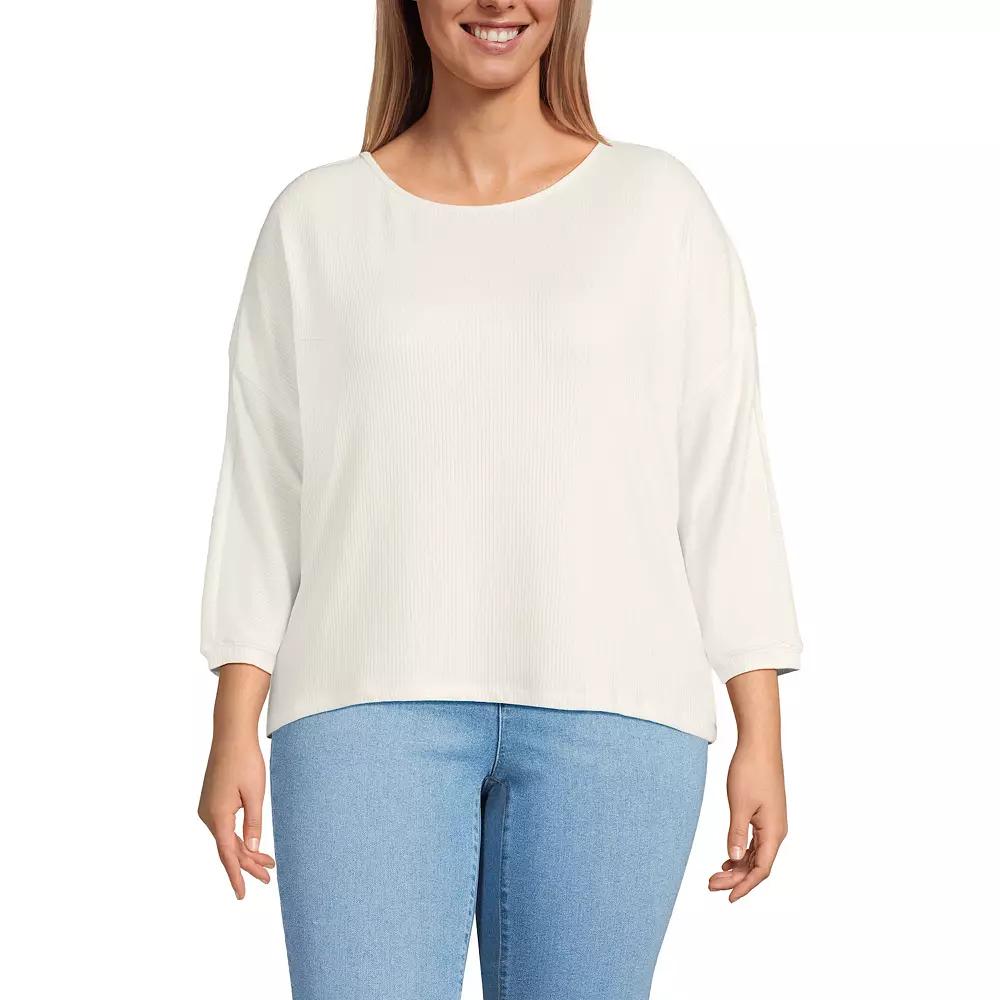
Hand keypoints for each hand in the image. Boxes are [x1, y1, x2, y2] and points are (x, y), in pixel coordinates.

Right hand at [198, 732, 275, 898]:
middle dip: (248, 864)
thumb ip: (254, 822)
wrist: (231, 736)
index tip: (242, 894)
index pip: (227, 854)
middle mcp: (208, 815)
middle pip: (228, 848)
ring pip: (227, 838)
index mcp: (218, 816)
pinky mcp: (212, 802)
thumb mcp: (255, 794)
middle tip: (269, 877)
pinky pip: (225, 827)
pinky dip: (239, 837)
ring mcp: (208, 809)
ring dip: (246, 851)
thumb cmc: (245, 761)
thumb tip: (252, 848)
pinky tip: (252, 844)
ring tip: (268, 864)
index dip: (236, 875)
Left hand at [708, 739, 787, 901]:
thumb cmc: (750, 771)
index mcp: (774, 832)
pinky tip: (728, 858)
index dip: (744, 886)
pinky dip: (742, 852)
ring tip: (716, 875)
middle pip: (758, 865)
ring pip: (756, 854)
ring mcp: (772, 822)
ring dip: (738, 866)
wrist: (759, 744)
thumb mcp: (739, 805)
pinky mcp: (766, 814)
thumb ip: (736, 834)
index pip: (761, 870)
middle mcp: (777, 831)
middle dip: (735, 878)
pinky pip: (756, 842)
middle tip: (710, 884)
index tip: (727, 897)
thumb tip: (734, 860)